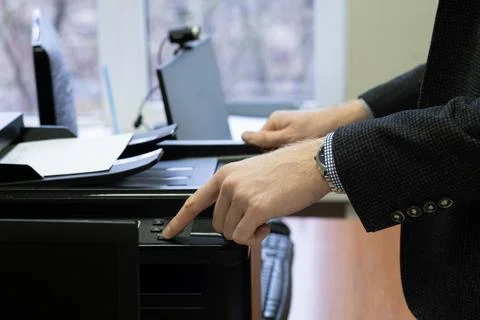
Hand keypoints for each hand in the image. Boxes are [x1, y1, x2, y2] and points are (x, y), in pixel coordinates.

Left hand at [162, 138, 330, 244]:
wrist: (310, 164)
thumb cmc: (287, 170)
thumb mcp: (252, 174)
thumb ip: (235, 192)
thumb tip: (231, 216)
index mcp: (226, 174)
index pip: (194, 201)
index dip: (179, 220)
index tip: (170, 232)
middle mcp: (229, 183)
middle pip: (217, 224)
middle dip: (235, 227)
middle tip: (253, 220)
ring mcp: (241, 195)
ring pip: (230, 232)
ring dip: (247, 233)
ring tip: (262, 220)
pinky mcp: (255, 208)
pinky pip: (243, 237)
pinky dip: (254, 238)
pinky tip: (265, 226)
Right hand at [242, 99, 368, 149]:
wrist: (345, 123)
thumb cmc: (318, 127)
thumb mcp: (288, 136)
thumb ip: (265, 138)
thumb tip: (243, 136)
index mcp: (274, 121)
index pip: (258, 143)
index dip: (265, 155)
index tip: (275, 161)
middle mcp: (281, 124)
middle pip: (269, 147)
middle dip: (278, 156)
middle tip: (290, 158)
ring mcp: (291, 129)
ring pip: (281, 150)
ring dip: (289, 156)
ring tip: (301, 156)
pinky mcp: (301, 135)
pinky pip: (293, 149)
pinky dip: (298, 154)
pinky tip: (307, 156)